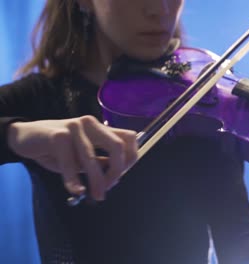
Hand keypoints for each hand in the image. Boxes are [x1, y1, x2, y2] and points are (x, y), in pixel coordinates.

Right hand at [7, 115, 137, 200]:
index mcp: (101, 128)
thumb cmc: (56, 150)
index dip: (130, 159)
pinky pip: (70, 163)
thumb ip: (99, 162)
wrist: (24, 137)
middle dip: (118, 170)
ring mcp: (75, 127)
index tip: (120, 177)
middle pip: (118, 145)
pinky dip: (74, 180)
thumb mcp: (82, 157)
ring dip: (97, 180)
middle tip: (109, 188)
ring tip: (96, 195)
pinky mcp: (58, 135)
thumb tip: (116, 177)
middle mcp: (91, 124)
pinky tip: (76, 191)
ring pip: (93, 157)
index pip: (129, 138)